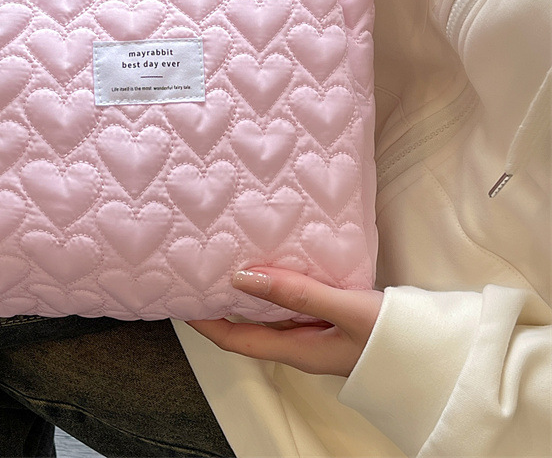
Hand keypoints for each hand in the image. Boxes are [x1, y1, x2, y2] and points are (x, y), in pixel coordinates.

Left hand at [187, 268, 383, 376]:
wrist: (436, 353)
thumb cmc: (391, 337)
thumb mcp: (343, 309)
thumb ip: (296, 293)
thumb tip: (242, 276)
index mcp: (297, 350)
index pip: (236, 341)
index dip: (205, 324)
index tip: (180, 301)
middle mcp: (301, 344)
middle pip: (247, 328)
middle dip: (221, 306)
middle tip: (200, 274)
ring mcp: (317, 333)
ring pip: (270, 315)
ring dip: (247, 293)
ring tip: (228, 263)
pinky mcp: (332, 320)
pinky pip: (292, 305)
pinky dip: (276, 287)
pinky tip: (276, 265)